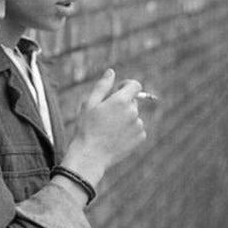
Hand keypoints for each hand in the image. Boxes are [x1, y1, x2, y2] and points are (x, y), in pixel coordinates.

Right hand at [59, 69, 146, 189]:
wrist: (91, 155)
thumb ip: (102, 86)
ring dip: (125, 118)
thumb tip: (111, 72)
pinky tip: (115, 137)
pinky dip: (129, 131)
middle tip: (106, 115)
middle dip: (122, 104)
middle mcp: (133, 111)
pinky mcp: (141, 137)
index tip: (117, 91)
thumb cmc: (87, 128)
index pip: (135, 85)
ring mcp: (138, 125)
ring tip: (109, 129)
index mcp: (121, 100)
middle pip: (132, 101)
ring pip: (133, 116)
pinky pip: (137, 129)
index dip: (127, 86)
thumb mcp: (89, 103)